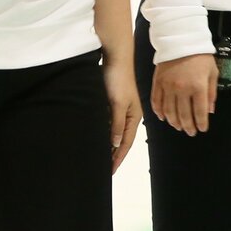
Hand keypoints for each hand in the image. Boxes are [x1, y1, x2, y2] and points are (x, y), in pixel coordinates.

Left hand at [102, 55, 141, 173]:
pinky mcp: (112, 103)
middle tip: (104, 170)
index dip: (118, 158)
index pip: (126, 143)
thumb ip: (116, 124)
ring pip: (114, 132)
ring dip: (109, 145)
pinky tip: (96, 138)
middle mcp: (129, 115)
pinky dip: (104, 134)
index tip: (110, 172)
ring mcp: (121, 109)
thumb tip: (115, 144)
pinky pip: (108, 124)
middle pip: (122, 140)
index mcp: (134, 116)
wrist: (115, 59)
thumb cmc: (118, 80)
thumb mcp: (118, 104)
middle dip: (114, 155)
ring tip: (100, 159)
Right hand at [151, 53, 218, 136]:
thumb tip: (210, 110)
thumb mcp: (213, 72)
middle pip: (183, 115)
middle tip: (190, 132)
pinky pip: (156, 102)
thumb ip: (212, 93)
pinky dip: (159, 112)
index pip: (199, 112)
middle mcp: (182, 90)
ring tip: (178, 127)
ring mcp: (168, 87)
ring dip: (174, 122)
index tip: (202, 129)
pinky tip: (163, 117)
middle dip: (188, 126)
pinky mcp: (158, 83)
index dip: (201, 123)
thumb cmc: (200, 55)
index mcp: (198, 87)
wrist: (181, 40)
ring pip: (169, 112)